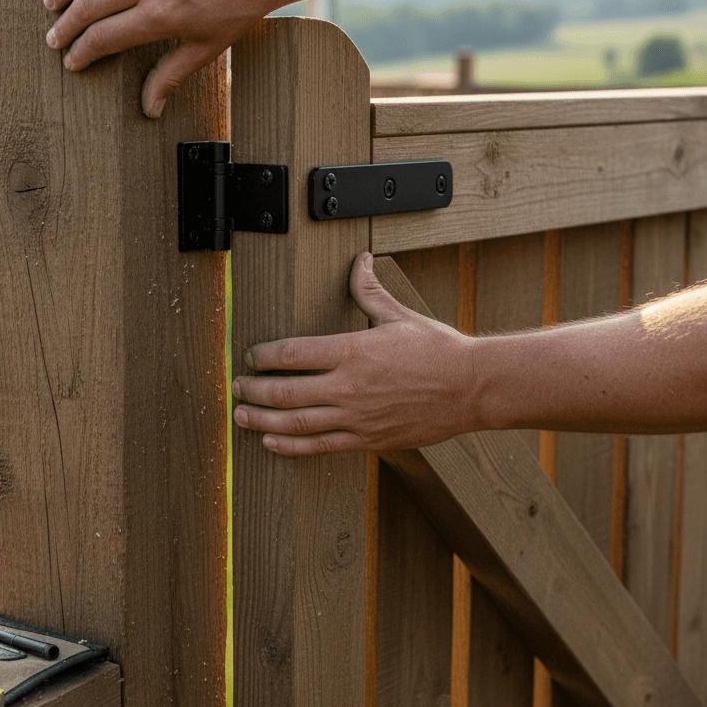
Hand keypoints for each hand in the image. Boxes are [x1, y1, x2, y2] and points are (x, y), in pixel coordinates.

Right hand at [43, 0, 284, 117]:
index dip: (82, 52)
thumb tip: (149, 110)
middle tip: (54, 38)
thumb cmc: (236, 9)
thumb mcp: (205, 49)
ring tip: (51, 1)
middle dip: (66, 26)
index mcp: (160, 17)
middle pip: (89, 5)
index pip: (104, 37)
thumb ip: (170, 76)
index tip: (72, 61)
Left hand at [231, 253, 477, 454]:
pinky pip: (319, 446)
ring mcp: (356, 417)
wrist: (472, 389)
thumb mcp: (400, 315)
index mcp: (353, 351)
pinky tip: (270, 441)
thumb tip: (360, 260)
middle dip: (253, 389)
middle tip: (235, 387)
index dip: (264, 356)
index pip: (293, 353)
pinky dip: (290, 446)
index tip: (250, 356)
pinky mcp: (367, 440)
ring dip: (262, 420)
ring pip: (296, 423)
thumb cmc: (438, 350)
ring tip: (240, 416)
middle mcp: (349, 387)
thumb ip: (369, 290)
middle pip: (285, 391)